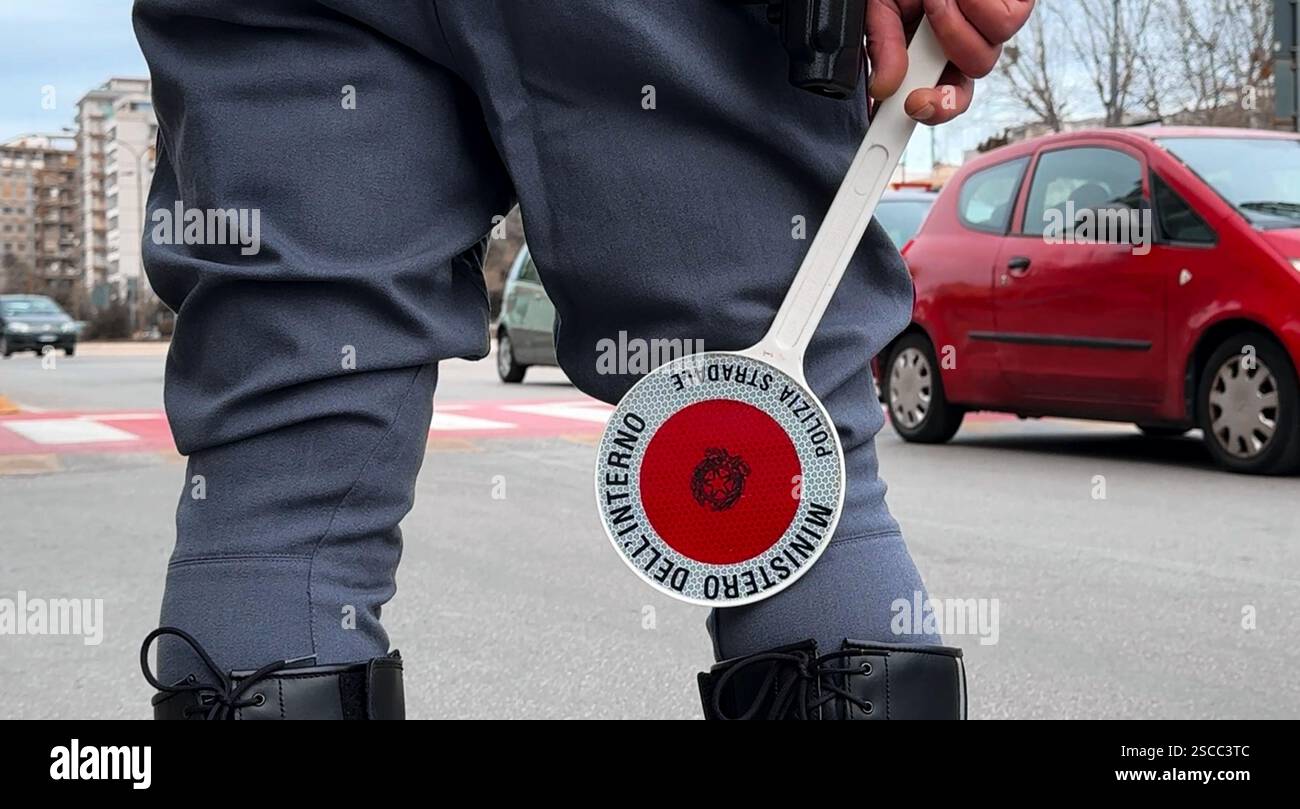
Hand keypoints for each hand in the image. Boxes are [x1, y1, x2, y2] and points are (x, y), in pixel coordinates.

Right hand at [866, 0, 1034, 124]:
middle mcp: (963, 49)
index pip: (929, 105)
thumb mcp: (880, 7)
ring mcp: (991, 32)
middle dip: (937, 64)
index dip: (914, 122)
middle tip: (922, 22)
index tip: (891, 133)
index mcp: (929, 57)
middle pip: (961, 94)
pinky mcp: (1018, 6)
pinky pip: (1002, 26)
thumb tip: (883, 88)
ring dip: (953, 27)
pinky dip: (976, 6)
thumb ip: (881, 47)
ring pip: (983, 61)